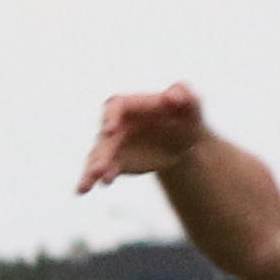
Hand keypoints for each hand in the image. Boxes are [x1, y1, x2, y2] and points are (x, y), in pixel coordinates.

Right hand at [77, 84, 208, 192]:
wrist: (185, 140)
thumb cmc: (185, 116)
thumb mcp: (190, 105)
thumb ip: (183, 95)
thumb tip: (171, 98)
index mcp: (132, 105)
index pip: (116, 106)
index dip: (111, 116)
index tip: (110, 129)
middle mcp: (117, 124)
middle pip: (104, 137)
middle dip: (100, 154)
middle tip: (97, 169)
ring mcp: (114, 144)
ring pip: (98, 156)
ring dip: (92, 169)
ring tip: (88, 184)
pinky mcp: (117, 161)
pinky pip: (107, 169)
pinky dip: (102, 176)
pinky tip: (103, 183)